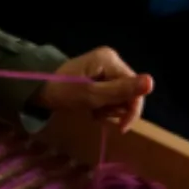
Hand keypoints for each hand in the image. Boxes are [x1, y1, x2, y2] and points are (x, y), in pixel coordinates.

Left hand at [35, 47, 150, 129]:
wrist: (36, 90)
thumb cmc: (62, 91)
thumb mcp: (92, 95)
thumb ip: (121, 90)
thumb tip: (152, 82)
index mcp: (111, 60)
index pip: (135, 87)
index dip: (131, 109)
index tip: (121, 128)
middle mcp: (111, 60)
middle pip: (129, 91)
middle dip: (116, 108)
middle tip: (98, 115)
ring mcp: (104, 67)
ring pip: (120, 96)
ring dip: (109, 109)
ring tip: (93, 112)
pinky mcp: (98, 76)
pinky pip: (110, 94)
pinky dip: (103, 106)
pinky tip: (92, 110)